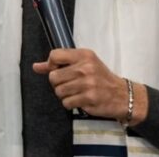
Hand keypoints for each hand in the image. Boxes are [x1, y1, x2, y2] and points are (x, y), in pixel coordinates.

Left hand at [32, 48, 148, 123]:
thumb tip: (36, 66)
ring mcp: (87, 83)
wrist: (121, 94)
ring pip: (58, 91)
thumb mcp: (85, 64)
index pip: (55, 55)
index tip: (59, 70)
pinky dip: (71, 104)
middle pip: (53, 77)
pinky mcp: (88, 98)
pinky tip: (81, 99)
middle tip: (70, 84)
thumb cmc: (101, 78)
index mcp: (85, 55)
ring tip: (77, 92)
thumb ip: (61, 64)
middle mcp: (86, 67)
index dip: (51, 65)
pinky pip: (66, 103)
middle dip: (58, 83)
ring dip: (65, 95)